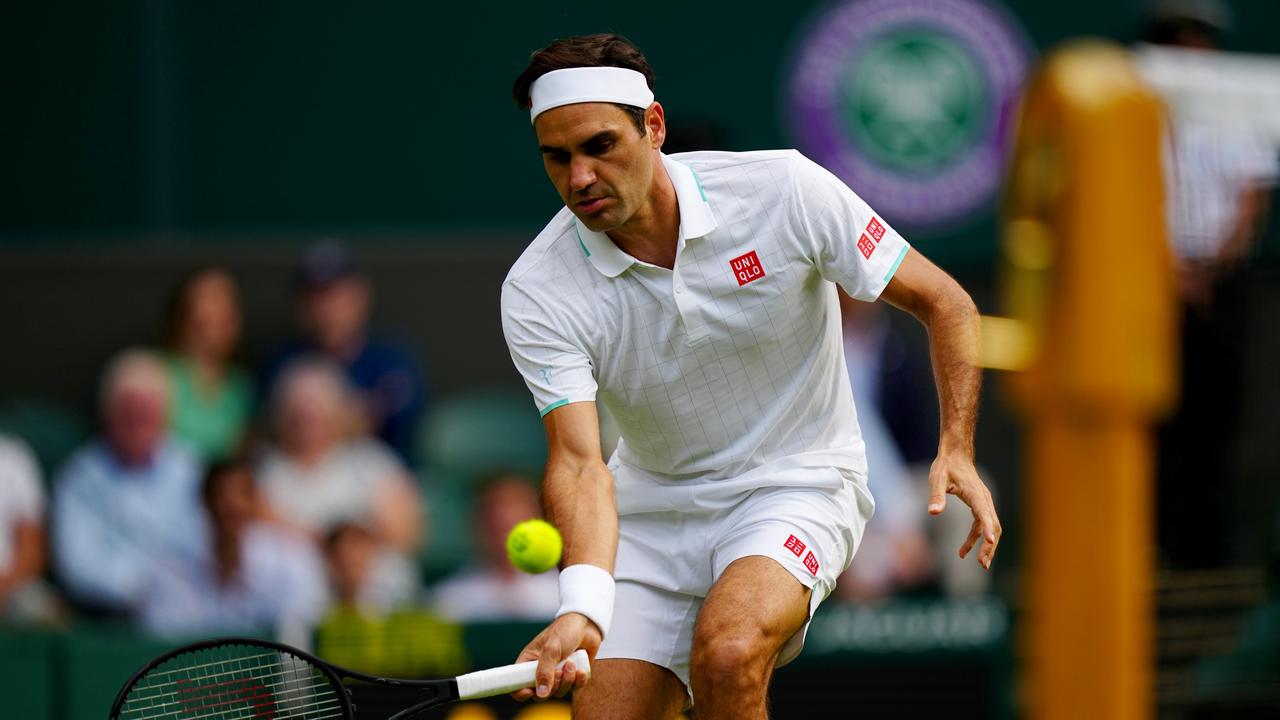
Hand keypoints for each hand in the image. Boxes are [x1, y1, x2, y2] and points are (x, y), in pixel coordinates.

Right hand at [511, 612, 602, 701]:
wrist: (587, 624)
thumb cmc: (564, 631)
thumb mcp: (551, 649)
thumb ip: (545, 671)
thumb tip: (541, 694)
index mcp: (528, 663)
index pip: (516, 684)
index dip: (520, 693)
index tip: (530, 692)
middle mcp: (541, 672)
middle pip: (540, 695)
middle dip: (552, 686)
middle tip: (560, 671)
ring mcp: (557, 676)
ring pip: (558, 693)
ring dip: (567, 681)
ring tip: (572, 664)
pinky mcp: (573, 677)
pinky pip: (574, 689)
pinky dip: (579, 681)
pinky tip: (581, 670)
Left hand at [927, 454, 1000, 569]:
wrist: (956, 455)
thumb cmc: (946, 466)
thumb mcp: (937, 478)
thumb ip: (936, 496)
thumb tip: (933, 513)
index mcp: (976, 494)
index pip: (985, 514)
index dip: (987, 529)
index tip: (990, 542)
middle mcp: (984, 500)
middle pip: (994, 526)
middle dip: (990, 546)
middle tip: (982, 564)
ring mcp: (984, 503)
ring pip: (991, 528)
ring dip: (987, 546)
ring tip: (979, 563)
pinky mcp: (980, 506)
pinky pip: (981, 526)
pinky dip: (976, 539)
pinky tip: (964, 551)